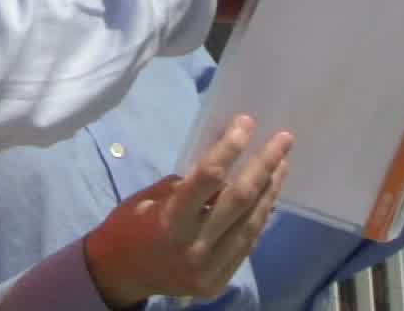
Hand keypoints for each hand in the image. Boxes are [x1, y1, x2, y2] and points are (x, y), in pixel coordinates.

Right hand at [82, 115, 292, 307]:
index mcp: (170, 220)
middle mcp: (194, 246)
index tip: (246, 123)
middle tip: (284, 139)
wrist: (119, 276)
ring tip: (282, 164)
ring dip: (269, 191)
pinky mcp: (218, 281)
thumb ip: (186, 188)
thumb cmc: (128, 228)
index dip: (230, 147)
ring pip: (251, 223)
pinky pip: (246, 245)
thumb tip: (222, 170)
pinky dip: (259, 218)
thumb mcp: (148, 200)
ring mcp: (209, 268)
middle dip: (265, 165)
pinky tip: (268, 197)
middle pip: (240, 199)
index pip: (208, 178)